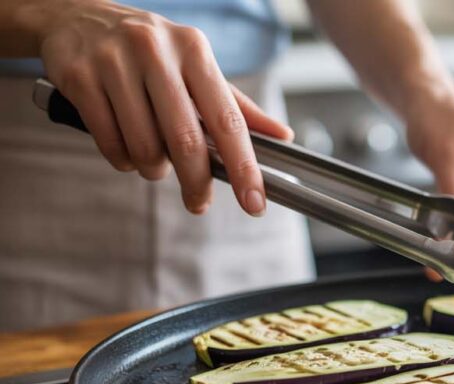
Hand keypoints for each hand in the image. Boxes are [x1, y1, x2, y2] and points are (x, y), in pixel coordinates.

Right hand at [31, 0, 292, 214]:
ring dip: (153, 169)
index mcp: (195, 51)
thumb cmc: (150, 51)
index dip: (244, 167)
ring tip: (154, 162)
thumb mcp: (196, 67)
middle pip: (186, 140)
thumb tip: (283, 136)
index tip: (254, 202)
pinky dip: (123, 160)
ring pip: (144, 146)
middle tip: (198, 203)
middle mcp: (157, 52)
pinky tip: (126, 151)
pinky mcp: (79, 76)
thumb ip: (237, 106)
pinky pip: (109, 142)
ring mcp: (115, 62)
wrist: (78, 16)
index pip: (227, 120)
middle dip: (196, 182)